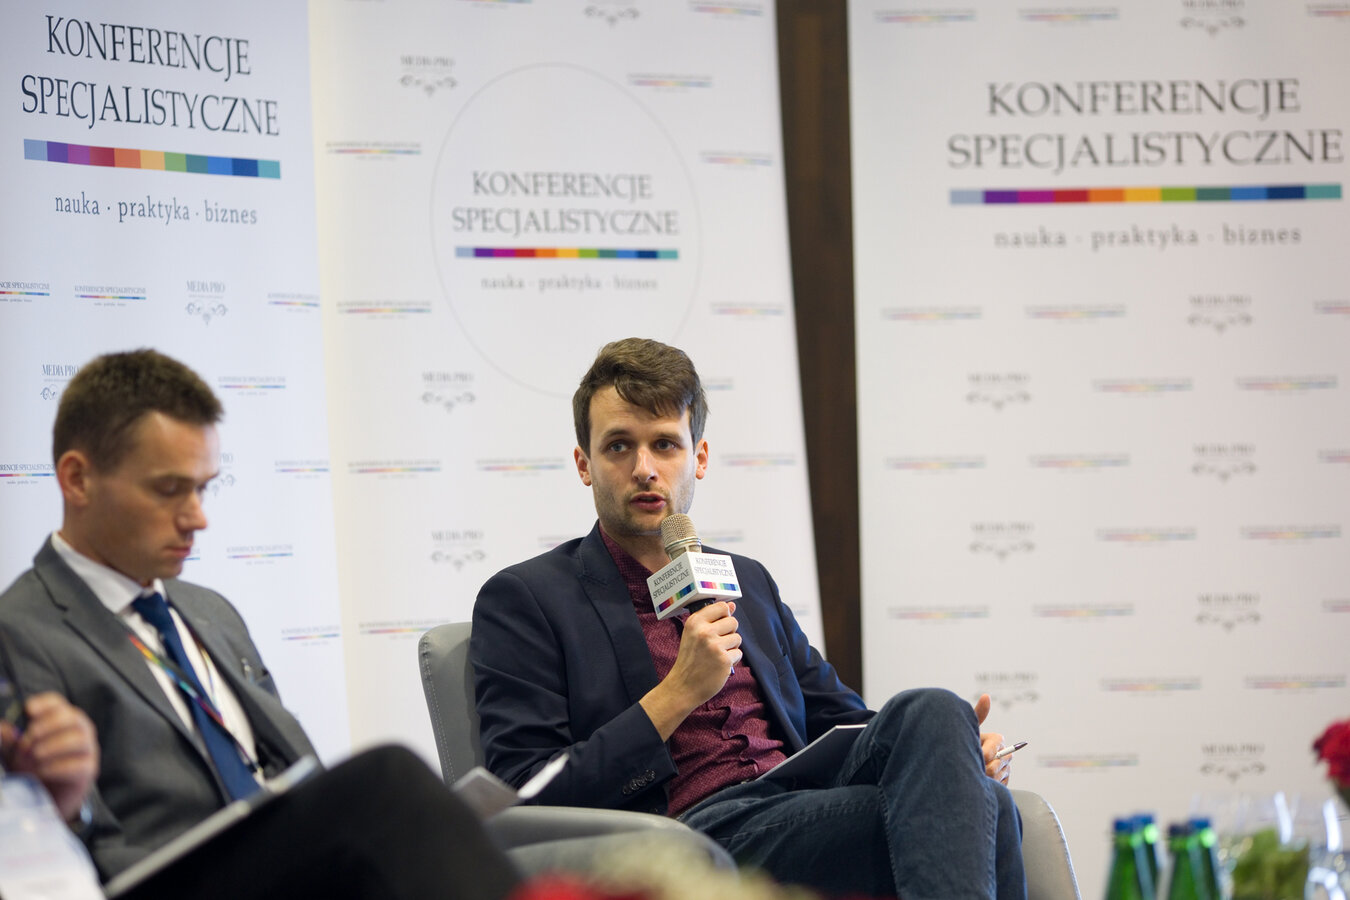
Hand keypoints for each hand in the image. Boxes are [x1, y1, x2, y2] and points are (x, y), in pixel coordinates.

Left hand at [3, 693, 98, 821]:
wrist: (46, 799)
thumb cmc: (32, 769)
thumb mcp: (15, 754)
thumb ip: (10, 741)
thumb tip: (3, 729)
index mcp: (61, 721)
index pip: (58, 704)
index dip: (45, 704)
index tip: (29, 710)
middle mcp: (79, 731)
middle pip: (73, 717)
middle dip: (49, 725)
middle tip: (28, 738)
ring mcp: (87, 750)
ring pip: (79, 738)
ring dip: (54, 745)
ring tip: (35, 756)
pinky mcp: (88, 770)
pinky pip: (80, 764)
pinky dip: (58, 766)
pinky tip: (42, 771)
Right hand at [640, 602, 741, 739]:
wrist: (683, 686)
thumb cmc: (690, 660)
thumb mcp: (694, 635)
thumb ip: (712, 619)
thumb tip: (732, 605)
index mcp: (695, 622)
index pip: (721, 606)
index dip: (724, 616)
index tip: (719, 626)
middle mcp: (704, 631)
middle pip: (733, 621)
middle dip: (729, 633)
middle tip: (717, 644)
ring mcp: (715, 646)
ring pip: (737, 638)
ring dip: (731, 647)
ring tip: (717, 655)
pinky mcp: (724, 660)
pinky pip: (738, 653)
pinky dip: (732, 661)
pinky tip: (719, 665)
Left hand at [972, 693, 1010, 784]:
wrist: (960, 762)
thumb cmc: (964, 742)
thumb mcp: (970, 729)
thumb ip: (978, 714)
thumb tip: (986, 696)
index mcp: (998, 740)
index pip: (993, 751)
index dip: (983, 755)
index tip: (974, 755)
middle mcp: (1006, 754)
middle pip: (995, 767)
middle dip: (980, 767)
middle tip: (969, 765)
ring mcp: (1006, 769)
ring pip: (995, 778)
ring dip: (981, 777)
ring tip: (972, 772)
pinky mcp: (1004, 782)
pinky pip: (997, 787)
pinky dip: (986, 785)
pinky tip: (979, 780)